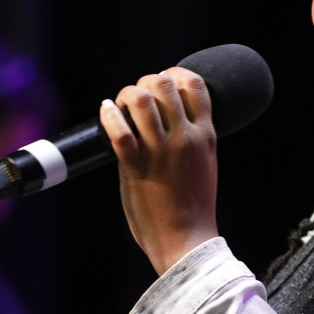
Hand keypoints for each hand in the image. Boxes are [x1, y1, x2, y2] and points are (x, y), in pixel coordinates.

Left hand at [99, 68, 219, 275]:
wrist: (187, 240)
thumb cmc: (194, 207)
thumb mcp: (205, 164)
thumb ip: (193, 140)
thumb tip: (172, 120)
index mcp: (206, 136)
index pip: (195, 84)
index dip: (174, 73)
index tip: (163, 81)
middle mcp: (186, 139)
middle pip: (164, 84)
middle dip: (145, 82)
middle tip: (137, 97)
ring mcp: (161, 152)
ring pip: (141, 100)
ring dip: (126, 95)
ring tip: (121, 105)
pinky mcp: (137, 167)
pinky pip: (120, 130)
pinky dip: (109, 114)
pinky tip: (106, 111)